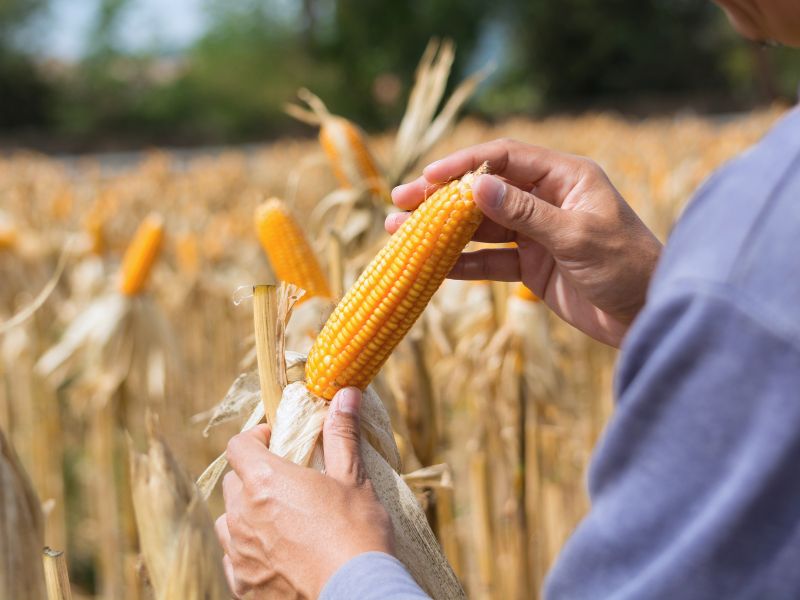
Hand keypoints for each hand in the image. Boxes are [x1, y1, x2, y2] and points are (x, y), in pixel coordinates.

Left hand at [215, 388, 394, 598]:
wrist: (354, 593)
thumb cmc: (357, 532)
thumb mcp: (353, 478)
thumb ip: (341, 434)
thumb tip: (346, 393)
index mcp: (265, 481)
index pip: (238, 445)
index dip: (255, 438)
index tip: (276, 440)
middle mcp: (242, 514)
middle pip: (233, 482)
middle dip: (252, 475)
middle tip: (283, 480)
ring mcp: (239, 552)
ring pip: (228, 521)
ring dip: (245, 513)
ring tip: (276, 519)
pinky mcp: (242, 584)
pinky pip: (233, 558)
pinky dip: (247, 550)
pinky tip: (274, 554)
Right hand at [388, 138, 661, 346]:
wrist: (648, 316)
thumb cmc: (628, 267)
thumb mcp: (577, 236)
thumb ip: (526, 213)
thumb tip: (476, 188)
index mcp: (565, 177)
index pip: (505, 159)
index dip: (464, 164)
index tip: (427, 177)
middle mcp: (547, 200)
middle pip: (485, 192)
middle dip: (442, 197)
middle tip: (400, 202)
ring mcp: (537, 234)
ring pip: (482, 227)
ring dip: (444, 231)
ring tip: (401, 232)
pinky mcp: (532, 266)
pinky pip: (490, 260)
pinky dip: (463, 263)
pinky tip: (433, 266)